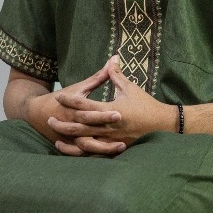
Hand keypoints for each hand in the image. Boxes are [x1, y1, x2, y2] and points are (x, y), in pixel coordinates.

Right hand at [24, 60, 123, 152]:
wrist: (37, 113)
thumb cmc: (61, 98)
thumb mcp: (79, 87)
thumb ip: (99, 77)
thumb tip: (114, 59)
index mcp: (73, 110)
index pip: (90, 113)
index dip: (104, 115)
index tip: (120, 114)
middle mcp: (72, 125)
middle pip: (89, 131)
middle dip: (107, 132)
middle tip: (125, 135)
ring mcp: (70, 138)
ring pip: (87, 147)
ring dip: (104, 149)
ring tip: (122, 147)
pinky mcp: (71, 146)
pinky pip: (83, 155)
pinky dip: (95, 156)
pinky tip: (111, 156)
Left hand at [48, 57, 175, 155]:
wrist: (163, 125)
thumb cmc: (146, 105)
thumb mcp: (130, 88)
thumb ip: (116, 76)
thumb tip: (111, 59)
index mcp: (110, 110)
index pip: (84, 104)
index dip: (70, 99)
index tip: (58, 96)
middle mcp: (108, 126)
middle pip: (79, 125)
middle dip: (63, 122)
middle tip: (49, 119)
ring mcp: (111, 140)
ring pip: (84, 141)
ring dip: (69, 139)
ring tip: (55, 137)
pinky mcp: (114, 148)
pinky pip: (94, 153)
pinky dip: (81, 152)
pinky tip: (71, 150)